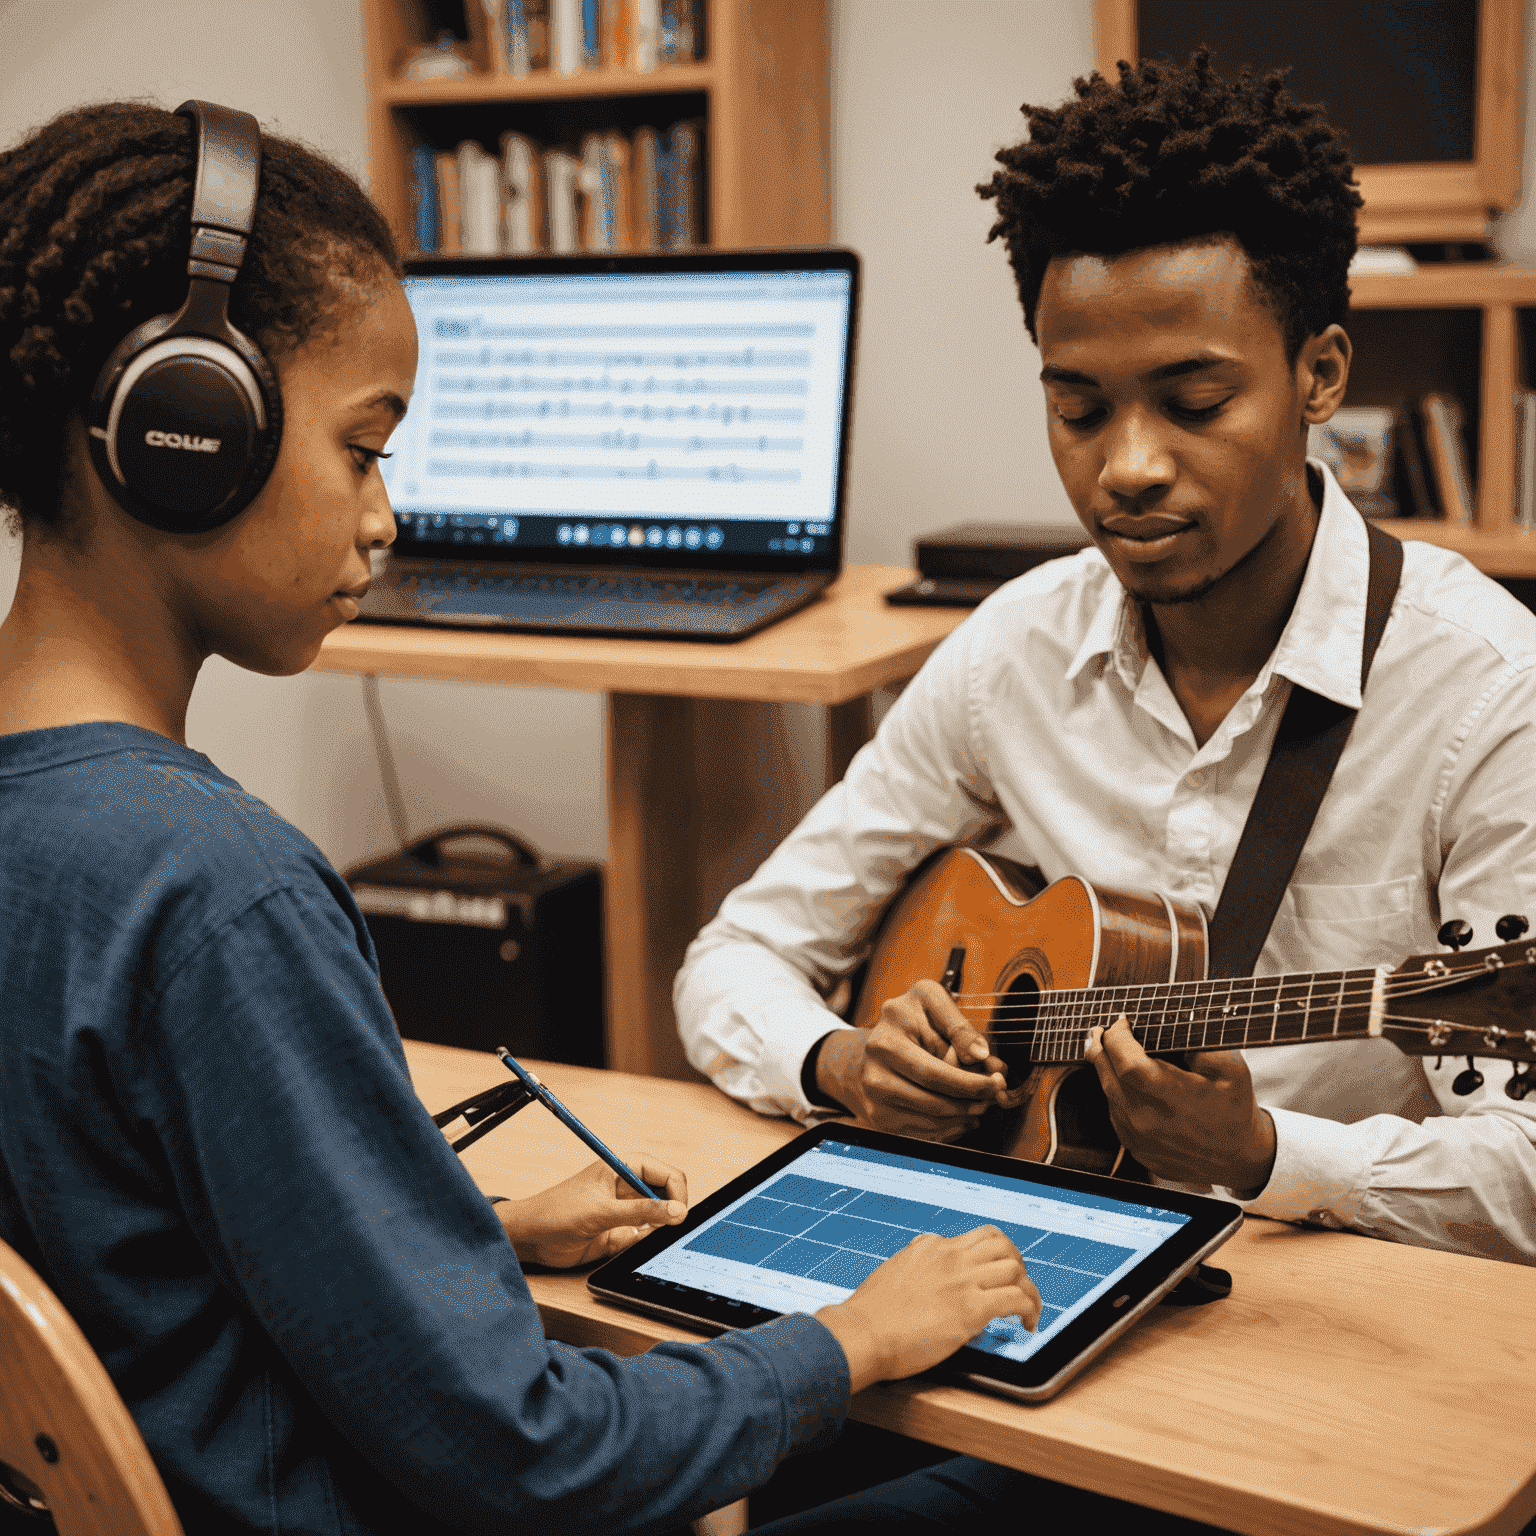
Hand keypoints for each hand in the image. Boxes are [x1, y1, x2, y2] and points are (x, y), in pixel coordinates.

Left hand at [495, 1158, 687, 1268]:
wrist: (530, 1239)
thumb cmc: (556, 1212)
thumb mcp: (602, 1211)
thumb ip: (641, 1211)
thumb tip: (676, 1211)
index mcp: (621, 1168)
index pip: (662, 1171)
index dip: (676, 1189)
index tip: (680, 1211)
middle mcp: (625, 1188)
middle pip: (664, 1192)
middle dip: (673, 1207)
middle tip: (674, 1225)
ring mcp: (623, 1211)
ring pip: (657, 1215)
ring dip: (662, 1225)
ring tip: (658, 1234)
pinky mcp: (618, 1232)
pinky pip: (644, 1235)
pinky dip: (649, 1240)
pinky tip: (641, 1241)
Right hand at [815, 1227, 1040, 1392]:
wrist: (863, 1333)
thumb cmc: (871, 1313)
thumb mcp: (895, 1270)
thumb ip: (918, 1265)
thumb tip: (935, 1277)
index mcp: (931, 1246)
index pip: (975, 1239)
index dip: (990, 1259)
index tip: (994, 1278)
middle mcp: (950, 1256)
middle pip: (1002, 1244)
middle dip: (1017, 1263)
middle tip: (1018, 1286)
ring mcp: (962, 1280)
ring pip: (1015, 1267)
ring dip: (1028, 1288)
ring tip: (1027, 1308)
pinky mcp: (971, 1309)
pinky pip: (1016, 1298)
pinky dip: (1030, 1309)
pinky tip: (1027, 1324)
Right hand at [817, 981, 1023, 1140]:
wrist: (873, 1045)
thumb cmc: (911, 1020)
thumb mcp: (934, 1003)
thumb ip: (959, 1026)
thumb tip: (981, 1056)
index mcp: (891, 1027)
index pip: (934, 1070)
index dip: (969, 1082)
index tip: (997, 1083)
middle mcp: (875, 1058)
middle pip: (930, 1099)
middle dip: (969, 1102)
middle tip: (993, 1099)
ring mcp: (871, 1089)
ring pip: (927, 1119)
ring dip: (961, 1118)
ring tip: (979, 1107)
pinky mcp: (875, 1113)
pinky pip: (919, 1132)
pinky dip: (947, 1129)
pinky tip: (961, 1117)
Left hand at [1084, 1016, 1276, 1191]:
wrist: (1239, 1158)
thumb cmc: (1235, 1109)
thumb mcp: (1231, 1069)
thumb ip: (1199, 1042)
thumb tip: (1168, 1023)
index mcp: (1170, 1098)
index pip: (1126, 1061)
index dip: (1118, 1036)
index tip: (1122, 1021)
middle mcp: (1147, 1120)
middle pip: (1107, 1074)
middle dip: (1101, 1046)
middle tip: (1101, 1029)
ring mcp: (1137, 1138)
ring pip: (1108, 1092)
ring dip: (1105, 1068)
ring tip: (1108, 1049)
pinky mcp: (1135, 1147)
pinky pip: (1114, 1112)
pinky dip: (1115, 1091)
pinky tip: (1124, 1080)